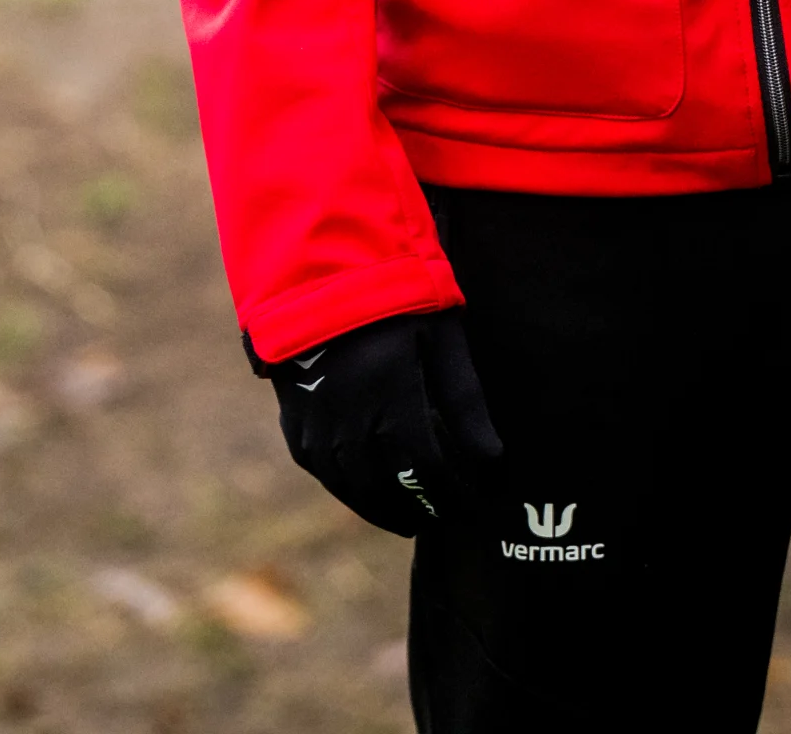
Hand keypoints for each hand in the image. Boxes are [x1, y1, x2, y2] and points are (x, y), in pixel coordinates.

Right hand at [258, 308, 505, 534]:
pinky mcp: (295, 422)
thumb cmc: (393, 299)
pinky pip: (324, 472)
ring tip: (414, 517)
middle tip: (451, 517)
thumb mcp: (440, 338)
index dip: (457, 495)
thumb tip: (494, 461)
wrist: (320, 272)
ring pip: (354, 488)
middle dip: (426, 509)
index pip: (430, 469)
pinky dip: (351, 490)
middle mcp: (349, 418)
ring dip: (387, 509)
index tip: (481, 504)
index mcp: (391, 394)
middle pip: (392, 488)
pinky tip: (371, 494)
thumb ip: (466, 402)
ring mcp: (316, 424)